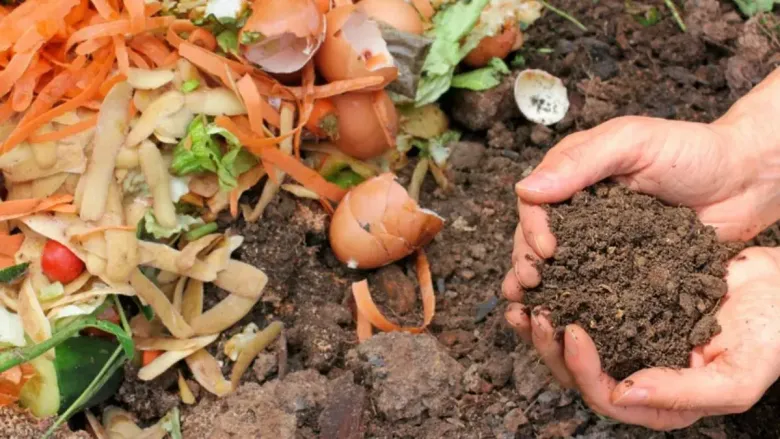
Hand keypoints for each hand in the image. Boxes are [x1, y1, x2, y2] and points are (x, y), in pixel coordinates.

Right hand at [503, 113, 779, 305]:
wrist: (746, 181)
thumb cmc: (692, 151)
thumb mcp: (633, 143)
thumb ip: (581, 162)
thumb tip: (525, 189)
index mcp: (573, 175)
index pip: (535, 203)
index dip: (531, 227)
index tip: (546, 250)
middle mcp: (580, 210)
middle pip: (537, 238)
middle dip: (527, 262)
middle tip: (531, 285)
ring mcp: (600, 241)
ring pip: (559, 266)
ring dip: (543, 288)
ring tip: (534, 310)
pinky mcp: (623, 268)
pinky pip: (594, 285)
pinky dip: (576, 302)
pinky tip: (566, 320)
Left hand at [504, 247, 779, 429]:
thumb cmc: (770, 335)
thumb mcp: (737, 376)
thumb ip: (683, 393)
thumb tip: (623, 393)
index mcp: (659, 400)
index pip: (606, 397)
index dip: (582, 369)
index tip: (571, 330)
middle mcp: (637, 372)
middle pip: (577, 372)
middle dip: (548, 346)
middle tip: (534, 312)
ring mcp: (628, 337)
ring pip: (571, 341)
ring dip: (543, 323)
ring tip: (523, 297)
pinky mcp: (623, 304)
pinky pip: (583, 302)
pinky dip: (561, 291)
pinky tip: (546, 273)